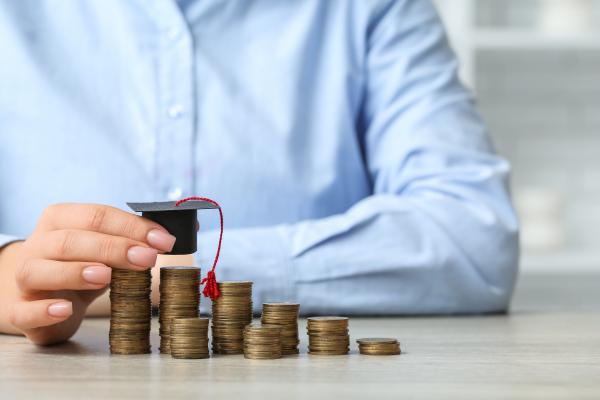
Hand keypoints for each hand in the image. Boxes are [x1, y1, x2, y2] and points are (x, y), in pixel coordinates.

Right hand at [0, 203, 175, 344]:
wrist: (42, 295)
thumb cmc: (82, 265)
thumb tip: (187, 228)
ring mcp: (25, 277)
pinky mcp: (19, 309)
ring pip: (41, 270)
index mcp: (61, 219)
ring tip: (106, 276)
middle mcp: (39, 243)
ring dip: (75, 272)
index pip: (97, 215)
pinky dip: (45, 309)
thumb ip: (138, 237)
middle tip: (147, 258)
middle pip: (71, 240)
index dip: (132, 226)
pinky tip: (66, 309)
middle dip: (113, 248)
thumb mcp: (109, 248)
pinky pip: (26, 310)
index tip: (164, 241)